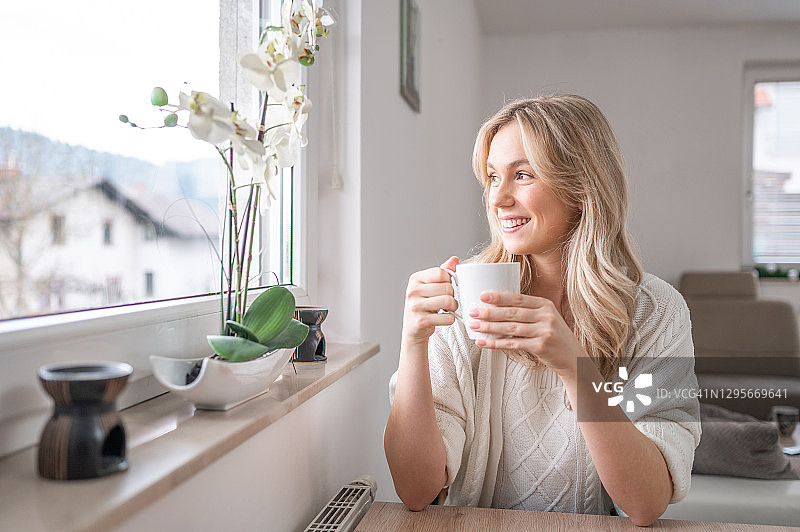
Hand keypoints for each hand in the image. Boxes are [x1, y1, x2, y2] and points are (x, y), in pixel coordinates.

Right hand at [401, 256, 459, 345]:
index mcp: (415, 279)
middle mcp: (413, 291)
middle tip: (447, 301)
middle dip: (452, 295)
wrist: (414, 328)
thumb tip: (454, 259)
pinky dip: (450, 319)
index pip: (441, 273)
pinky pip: (447, 318)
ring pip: (448, 301)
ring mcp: (415, 306)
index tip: (445, 287)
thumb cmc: (424, 305)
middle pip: (447, 287)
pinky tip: (444, 318)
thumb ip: (442, 272)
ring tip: (448, 309)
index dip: (449, 280)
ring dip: (453, 307)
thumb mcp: (430, 286)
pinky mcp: (421, 321)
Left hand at [468, 292, 582, 377]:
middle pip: (512, 312)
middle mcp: (546, 316)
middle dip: (490, 312)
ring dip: (489, 327)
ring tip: (474, 326)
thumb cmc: (555, 338)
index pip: (518, 298)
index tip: (483, 296)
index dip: (499, 297)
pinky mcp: (541, 347)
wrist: (574, 359)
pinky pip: (513, 344)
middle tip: (473, 312)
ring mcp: (544, 331)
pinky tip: (484, 342)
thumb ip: (529, 312)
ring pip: (510, 328)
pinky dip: (496, 343)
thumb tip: (497, 308)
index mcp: (546, 305)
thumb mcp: (547, 319)